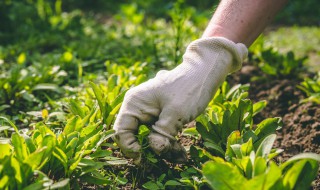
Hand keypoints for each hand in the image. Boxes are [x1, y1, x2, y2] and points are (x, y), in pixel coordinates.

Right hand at [113, 37, 246, 163]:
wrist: (204, 73)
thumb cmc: (188, 88)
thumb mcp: (175, 113)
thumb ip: (162, 134)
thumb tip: (154, 151)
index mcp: (134, 104)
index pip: (121, 132)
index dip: (129, 148)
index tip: (144, 159)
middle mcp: (138, 108)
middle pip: (134, 137)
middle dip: (148, 151)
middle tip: (162, 161)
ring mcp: (150, 113)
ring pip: (150, 138)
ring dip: (164, 150)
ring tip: (181, 158)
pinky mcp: (160, 117)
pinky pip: (160, 135)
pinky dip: (170, 144)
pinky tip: (182, 155)